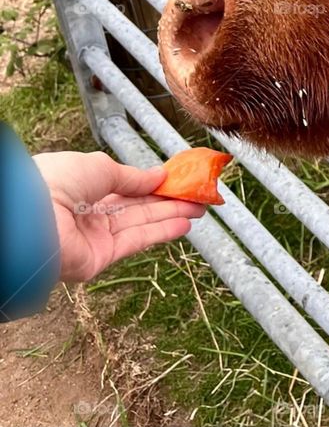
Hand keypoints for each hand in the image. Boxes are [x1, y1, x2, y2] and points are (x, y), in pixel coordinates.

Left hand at [32, 150, 206, 281]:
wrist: (30, 217)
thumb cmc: (56, 182)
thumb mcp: (100, 168)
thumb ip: (133, 177)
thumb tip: (159, 175)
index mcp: (83, 188)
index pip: (125, 187)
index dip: (153, 184)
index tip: (179, 179)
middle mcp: (88, 214)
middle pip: (137, 207)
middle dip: (169, 201)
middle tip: (198, 196)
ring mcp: (94, 237)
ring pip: (141, 224)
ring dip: (172, 216)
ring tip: (200, 209)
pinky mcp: (99, 258)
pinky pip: (136, 242)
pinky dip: (161, 233)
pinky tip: (184, 225)